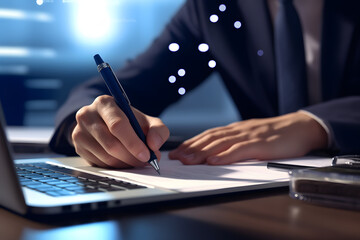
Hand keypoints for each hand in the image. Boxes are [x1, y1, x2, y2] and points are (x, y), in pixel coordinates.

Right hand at [71, 95, 169, 167]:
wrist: (107, 123)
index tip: (147, 155)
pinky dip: (116, 167)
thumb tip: (154, 145)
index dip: (133, 143)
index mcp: (104, 103)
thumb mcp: (147, 121)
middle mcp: (87, 115)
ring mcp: (79, 132)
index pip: (117, 125)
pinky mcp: (78, 147)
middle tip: (145, 162)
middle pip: (111, 144)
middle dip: (132, 157)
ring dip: (126, 163)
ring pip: (106, 156)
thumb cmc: (130, 121)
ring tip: (137, 161)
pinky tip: (124, 161)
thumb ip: (158, 130)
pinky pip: (100, 163)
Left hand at [168, 112, 327, 164]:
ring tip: (188, 160)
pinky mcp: (261, 144)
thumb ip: (235, 142)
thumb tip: (215, 153)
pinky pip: (240, 149)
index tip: (177, 152)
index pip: (208, 135)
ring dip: (202, 152)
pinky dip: (225, 155)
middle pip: (210, 138)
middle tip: (176, 157)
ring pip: (221, 143)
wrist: (300, 127)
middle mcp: (239, 130)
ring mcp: (249, 136)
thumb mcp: (251, 136)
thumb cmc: (275, 135)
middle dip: (191, 148)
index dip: (191, 143)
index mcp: (236, 129)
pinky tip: (214, 161)